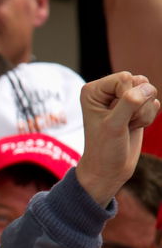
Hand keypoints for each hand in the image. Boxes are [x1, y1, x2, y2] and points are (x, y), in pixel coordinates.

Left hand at [75, 72, 159, 206]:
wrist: (109, 169)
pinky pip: (154, 102)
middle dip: (137, 105)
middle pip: (140, 81)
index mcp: (93, 90)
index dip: (127, 97)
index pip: (125, 77)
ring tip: (126, 126)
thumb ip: (129, 103)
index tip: (114, 117)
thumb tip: (146, 88)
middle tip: (122, 123)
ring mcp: (122, 97)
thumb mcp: (114, 126)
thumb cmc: (104, 149)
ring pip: (150, 91)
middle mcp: (107, 90)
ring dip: (143, 112)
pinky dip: (148, 117)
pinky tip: (133, 127)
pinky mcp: (135, 107)